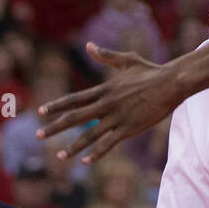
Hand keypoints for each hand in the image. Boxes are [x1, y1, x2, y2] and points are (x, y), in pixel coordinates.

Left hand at [36, 43, 182, 163]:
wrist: (170, 83)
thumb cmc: (150, 71)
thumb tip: (89, 45)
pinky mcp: (129, 129)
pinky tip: (85, 162)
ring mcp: (117, 118)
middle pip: (76, 117)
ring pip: (90, 135)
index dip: (57, 106)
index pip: (75, 98)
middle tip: (38, 136)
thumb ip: (106, 55)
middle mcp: (107, 104)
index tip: (40, 112)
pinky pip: (108, 144)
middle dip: (56, 127)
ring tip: (58, 157)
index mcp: (105, 89)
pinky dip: (95, 154)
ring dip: (73, 147)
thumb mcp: (126, 60)